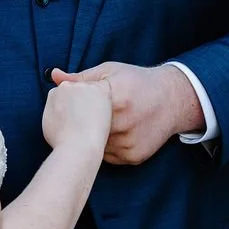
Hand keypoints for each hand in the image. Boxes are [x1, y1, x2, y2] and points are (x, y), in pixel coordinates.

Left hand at [51, 61, 203, 164]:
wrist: (173, 100)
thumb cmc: (138, 82)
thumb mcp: (111, 72)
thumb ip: (82, 78)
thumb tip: (55, 77)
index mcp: (118, 96)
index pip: (83, 108)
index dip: (74, 110)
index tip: (69, 110)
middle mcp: (125, 121)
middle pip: (88, 130)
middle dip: (82, 126)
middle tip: (78, 122)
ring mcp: (130, 141)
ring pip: (96, 146)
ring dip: (92, 139)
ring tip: (96, 127)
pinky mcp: (134, 156)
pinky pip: (108, 156)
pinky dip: (104, 148)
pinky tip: (109, 136)